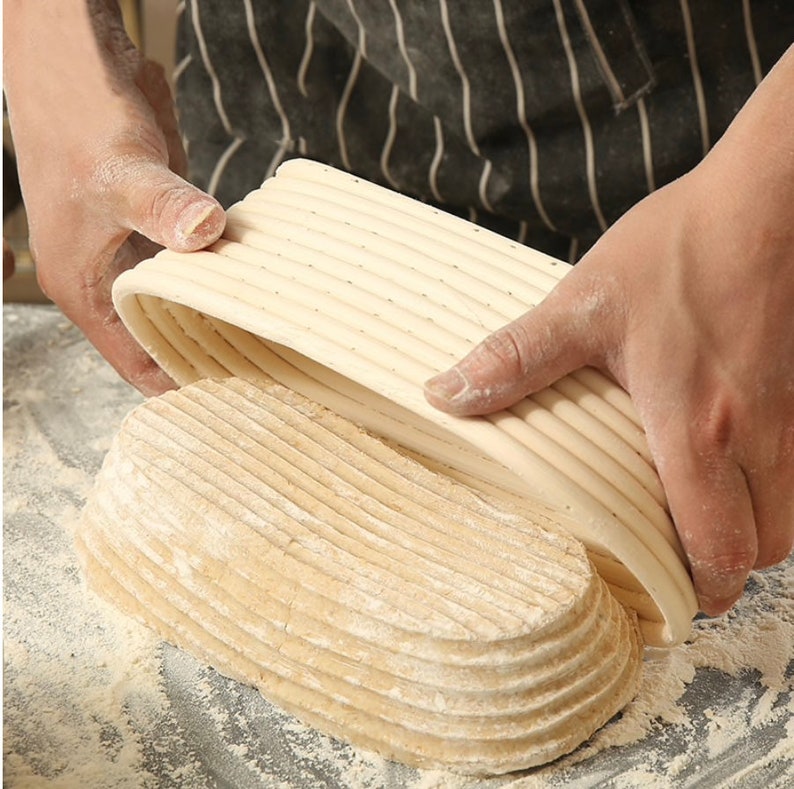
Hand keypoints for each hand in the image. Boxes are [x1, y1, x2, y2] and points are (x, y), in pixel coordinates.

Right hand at [3, 0, 224, 393]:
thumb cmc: (77, 117)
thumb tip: (205, 232)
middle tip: (263, 375)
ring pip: (179, 302)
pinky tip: (256, 286)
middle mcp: (107, 276)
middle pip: (159, 336)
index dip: (174, 384)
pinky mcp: (161, 224)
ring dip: (216, 316)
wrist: (77, 62)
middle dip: (204, 355)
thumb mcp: (121, 171)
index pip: (132, 359)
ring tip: (267, 341)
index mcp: (84, 285)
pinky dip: (220, 277)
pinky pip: (194, 266)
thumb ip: (163, 207)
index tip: (225, 401)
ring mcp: (135, 250)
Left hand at [425, 47, 793, 615]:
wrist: (776, 195)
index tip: (676, 595)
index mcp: (698, 425)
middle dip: (727, 564)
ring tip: (710, 513)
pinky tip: (740, 461)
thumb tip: (446, 395)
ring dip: (756, 527)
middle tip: (685, 554)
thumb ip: (517, 357)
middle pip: (767, 544)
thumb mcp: (585, 303)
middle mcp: (761, 432)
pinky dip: (777, 485)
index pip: (717, 543)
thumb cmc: (684, 245)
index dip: (700, 585)